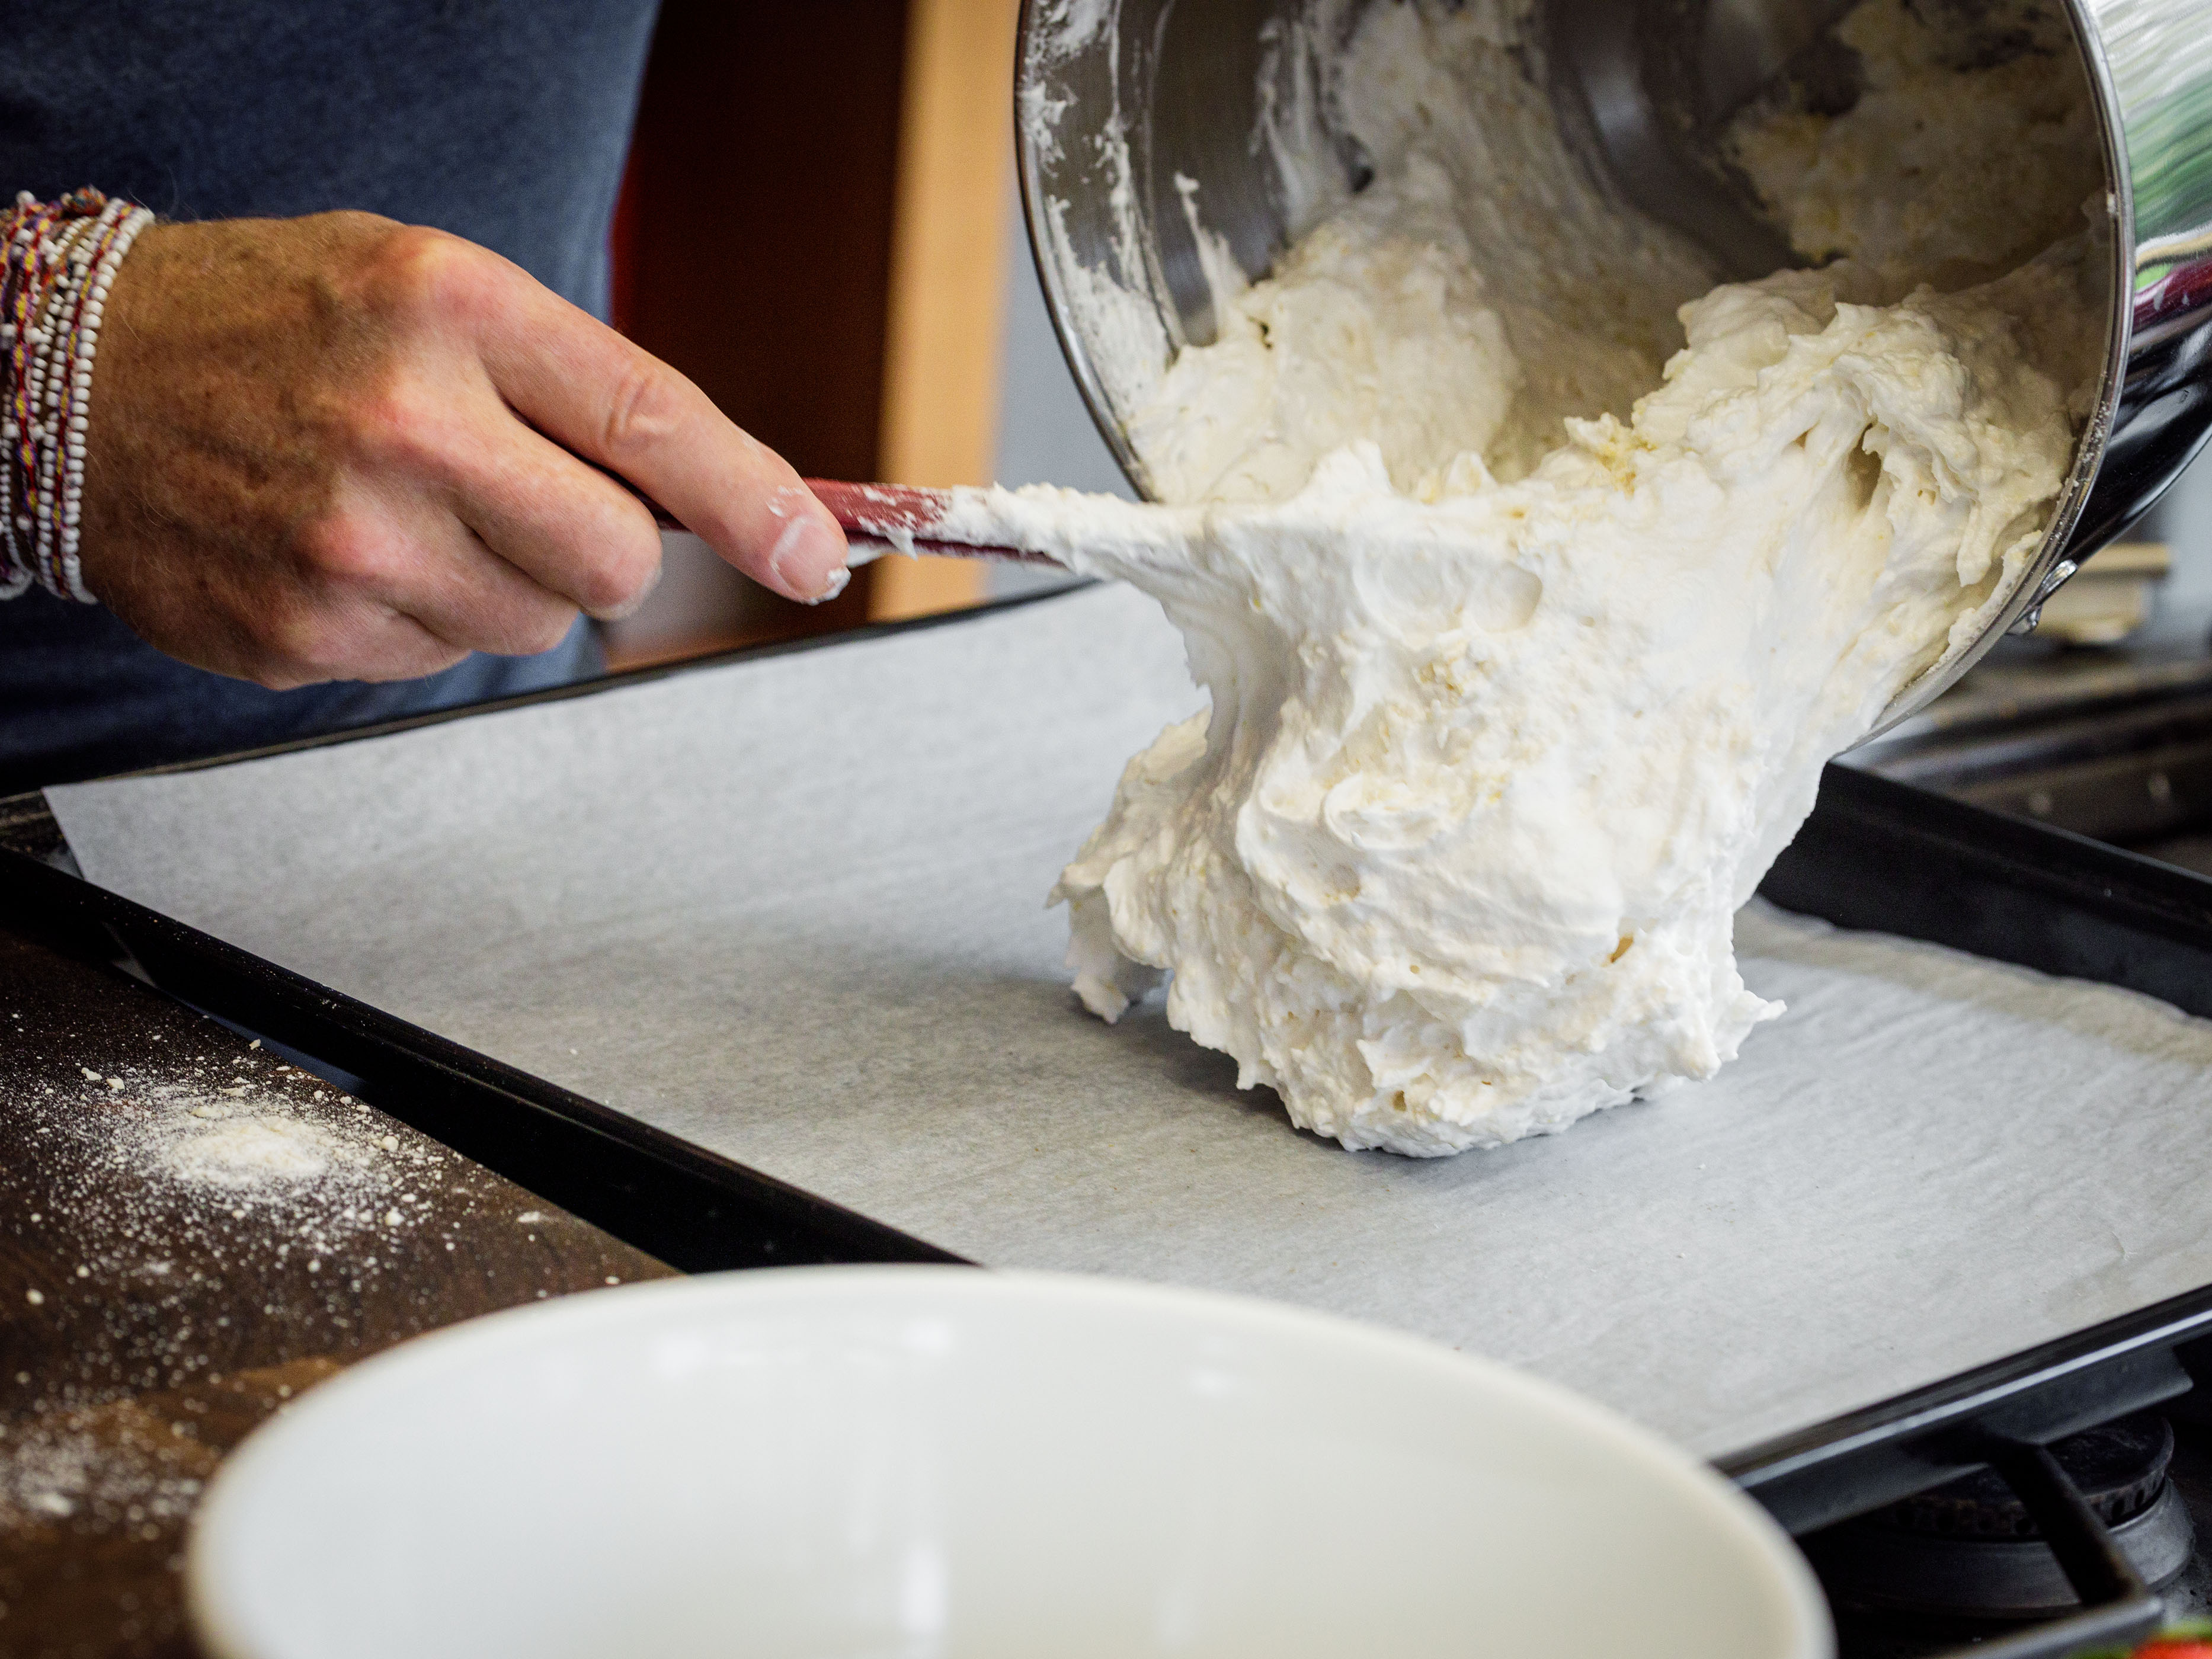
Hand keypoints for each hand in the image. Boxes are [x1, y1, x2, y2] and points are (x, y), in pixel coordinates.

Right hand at [76, 212, 849, 688]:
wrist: (73, 379)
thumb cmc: (280, 324)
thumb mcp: (434, 291)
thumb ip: (581, 386)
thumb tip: (735, 504)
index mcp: (453, 310)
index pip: (655, 425)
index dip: (755, 505)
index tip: (814, 556)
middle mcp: (405, 426)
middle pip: (616, 562)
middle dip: (603, 549)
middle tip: (530, 499)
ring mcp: (351, 543)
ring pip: (536, 625)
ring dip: (504, 580)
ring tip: (406, 508)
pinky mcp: (307, 634)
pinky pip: (445, 661)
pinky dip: (422, 616)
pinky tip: (350, 551)